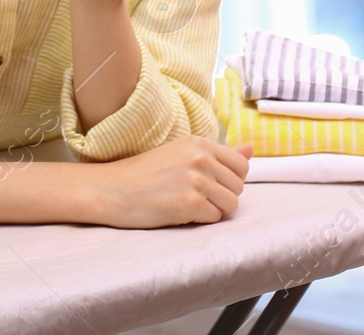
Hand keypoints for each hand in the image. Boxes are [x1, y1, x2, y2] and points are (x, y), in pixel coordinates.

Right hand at [86, 137, 254, 228]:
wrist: (111, 189)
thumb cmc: (144, 173)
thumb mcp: (181, 154)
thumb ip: (218, 154)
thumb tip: (251, 149)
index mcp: (199, 143)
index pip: (241, 165)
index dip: (230, 179)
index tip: (209, 183)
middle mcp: (200, 158)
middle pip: (238, 187)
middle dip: (221, 196)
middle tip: (193, 195)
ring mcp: (196, 180)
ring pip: (231, 204)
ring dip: (213, 209)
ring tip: (188, 204)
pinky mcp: (190, 203)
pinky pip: (214, 217)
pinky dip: (200, 219)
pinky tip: (179, 211)